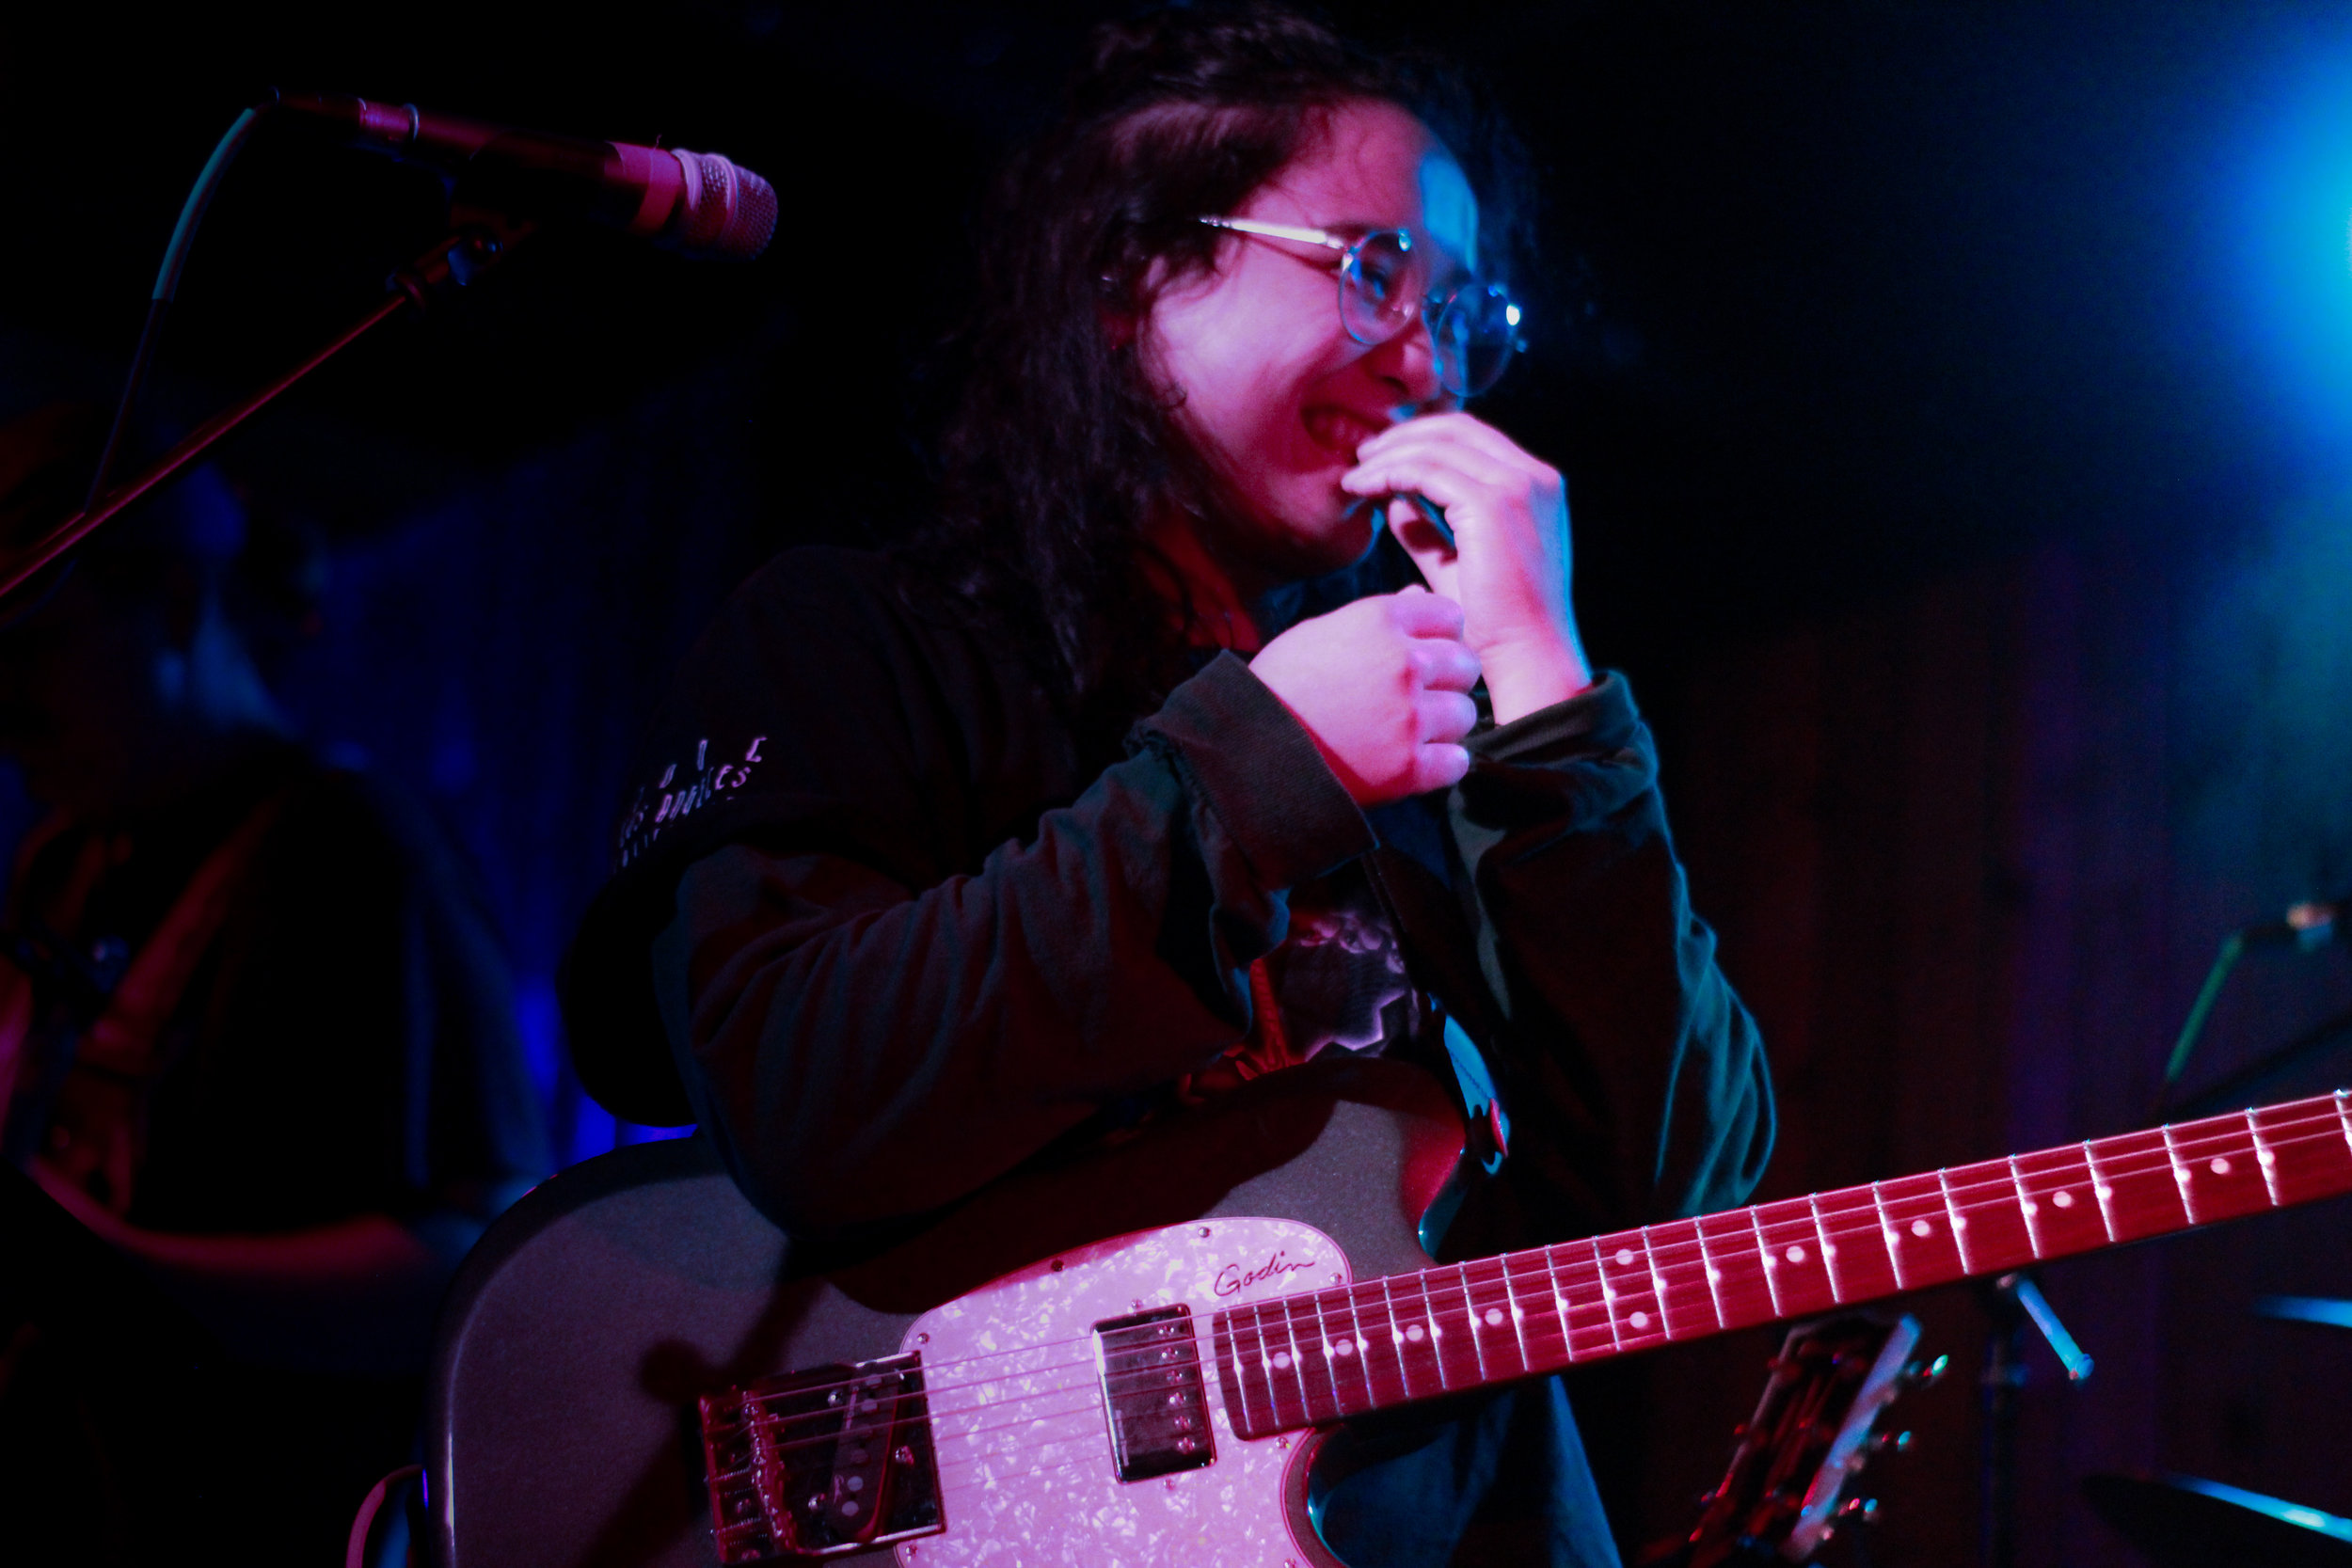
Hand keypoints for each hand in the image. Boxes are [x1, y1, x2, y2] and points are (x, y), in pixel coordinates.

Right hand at [1249, 587, 1480, 804]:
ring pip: (1465, 712)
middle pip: (1466, 664)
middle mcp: (1403, 663)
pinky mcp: (1410, 767)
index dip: (1442, 636)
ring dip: (1445, 723)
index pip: (1451, 616)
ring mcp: (1409, 717)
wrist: (1249, 749)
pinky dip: (1442, 764)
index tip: (1428, 654)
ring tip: (1412, 730)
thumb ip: (1378, 616)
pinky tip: (1417, 760)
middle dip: (1449, 679)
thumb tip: (1419, 597)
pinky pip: (1458, 761)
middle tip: (1422, 696)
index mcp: (1380, 621)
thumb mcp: (1321, 632)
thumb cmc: (1280, 685)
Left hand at [1343, 412, 1591, 721]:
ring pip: (1437, 446)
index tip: (1382, 456)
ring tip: (1354, 476)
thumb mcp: (1458, 565)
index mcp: (1537, 487)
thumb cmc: (1495, 628)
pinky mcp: (1493, 504)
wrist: (1527, 659)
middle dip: (1402, 436)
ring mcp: (1518, 486)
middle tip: (1361, 455)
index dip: (1423, 438)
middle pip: (1455, 428)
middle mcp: (1534, 477)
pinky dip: (1388, 473)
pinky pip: (1426, 471)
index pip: (1473, 437)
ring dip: (1388, 455)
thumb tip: (1396, 501)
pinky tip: (1361, 489)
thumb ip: (1431, 530)